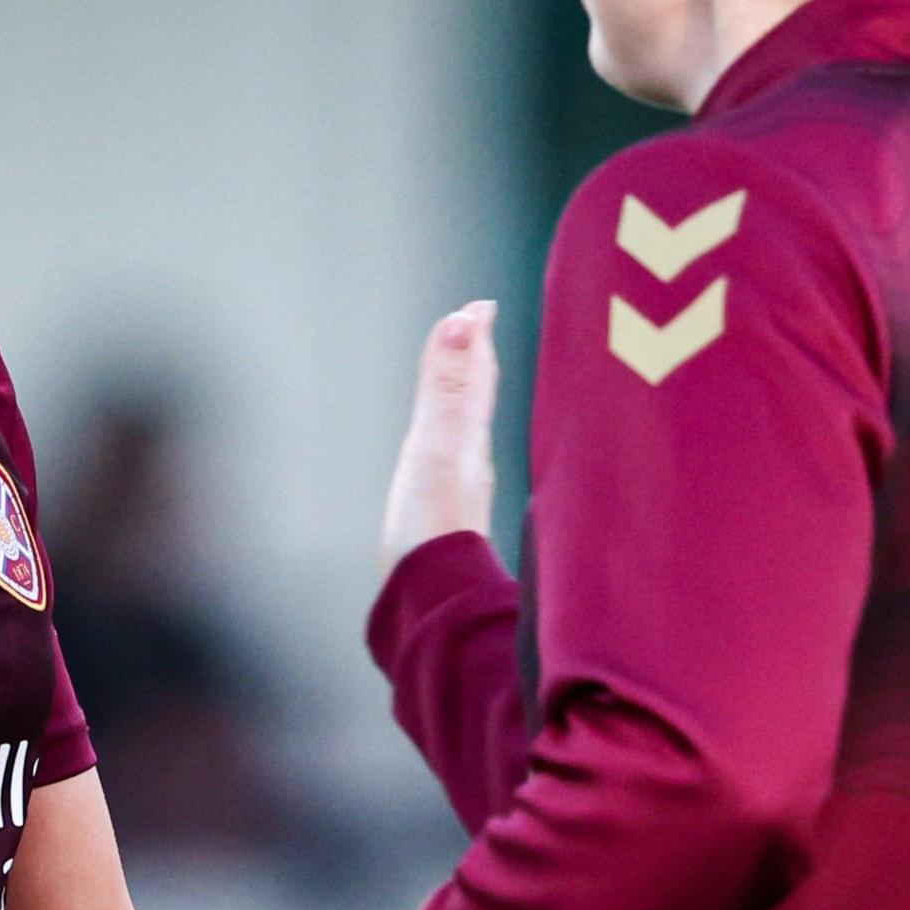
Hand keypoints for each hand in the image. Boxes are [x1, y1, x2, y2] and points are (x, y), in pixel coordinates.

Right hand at [380, 301, 498, 572]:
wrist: (431, 604)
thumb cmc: (430, 530)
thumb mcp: (434, 445)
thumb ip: (443, 386)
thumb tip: (461, 319)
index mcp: (467, 438)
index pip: (475, 377)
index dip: (473, 339)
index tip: (478, 306)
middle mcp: (470, 460)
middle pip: (477, 398)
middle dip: (474, 359)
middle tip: (474, 324)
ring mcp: (461, 489)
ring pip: (470, 428)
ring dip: (466, 394)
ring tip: (465, 376)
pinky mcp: (446, 515)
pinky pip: (456, 459)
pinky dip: (455, 436)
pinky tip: (451, 451)